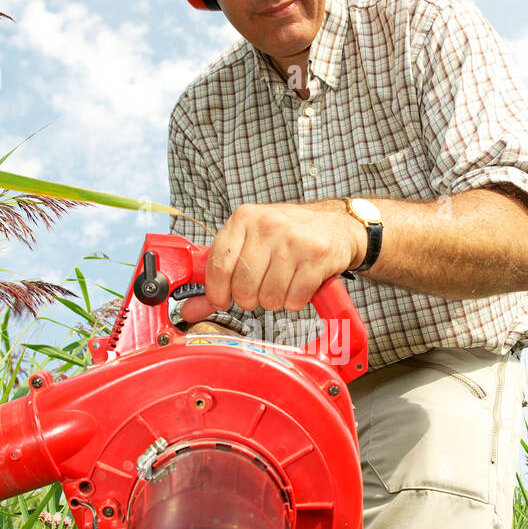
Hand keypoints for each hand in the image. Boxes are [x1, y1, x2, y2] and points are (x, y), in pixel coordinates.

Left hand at [178, 200, 366, 323]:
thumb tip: (190, 310)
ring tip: (284, 283)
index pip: (218, 266)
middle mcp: (267, 225)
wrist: (337, 226)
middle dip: (251, 298)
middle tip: (261, 289)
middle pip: (244, 287)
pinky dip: (296, 300)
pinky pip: (295, 298)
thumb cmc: (288, 236)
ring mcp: (293, 240)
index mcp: (244, 219)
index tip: (223, 300)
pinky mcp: (316, 256)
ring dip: (276, 300)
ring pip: (270, 297)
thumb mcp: (251, 244)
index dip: (217, 292)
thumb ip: (219, 277)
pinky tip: (300, 284)